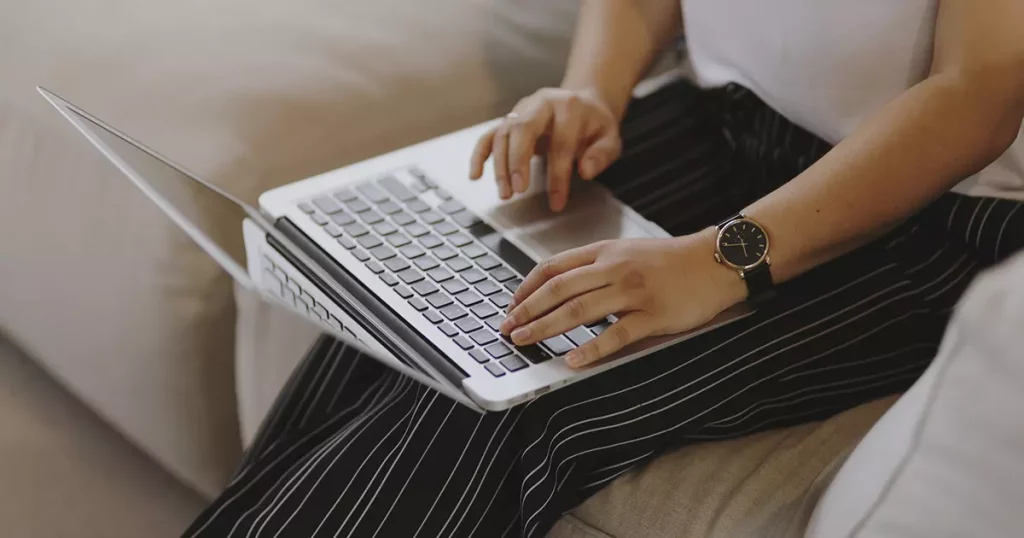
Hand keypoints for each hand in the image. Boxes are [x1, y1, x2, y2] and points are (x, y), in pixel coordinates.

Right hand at [468, 87, 621, 211]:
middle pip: (522, 129)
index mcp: (569, 106)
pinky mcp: (508, 119)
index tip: (556, 202)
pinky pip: (489, 135)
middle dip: (517, 161)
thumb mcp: (610, 137)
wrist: (582, 101)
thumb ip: (602, 154)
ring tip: (505, 193)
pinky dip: (479, 154)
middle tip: (517, 190)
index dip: (558, 175)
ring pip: (503, 134)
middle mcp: (540, 103)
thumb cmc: (594, 125)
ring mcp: (521, 109)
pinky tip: (475, 175)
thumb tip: (586, 171)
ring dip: (500, 165)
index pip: (561, 143)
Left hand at [499, 231, 746, 367]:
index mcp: (605, 251)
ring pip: (579, 310)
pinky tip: (572, 359)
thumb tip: (562, 287)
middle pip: (559, 289)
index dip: (527, 286)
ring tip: (525, 341)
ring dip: (546, 327)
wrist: (717, 260)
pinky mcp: (653, 315)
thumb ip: (597, 265)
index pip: (554, 266)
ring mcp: (633, 291)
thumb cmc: (672, 260)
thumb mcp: (628, 251)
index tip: (512, 303)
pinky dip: (591, 348)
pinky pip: (616, 334)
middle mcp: (614, 268)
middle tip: (507, 327)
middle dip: (527, 310)